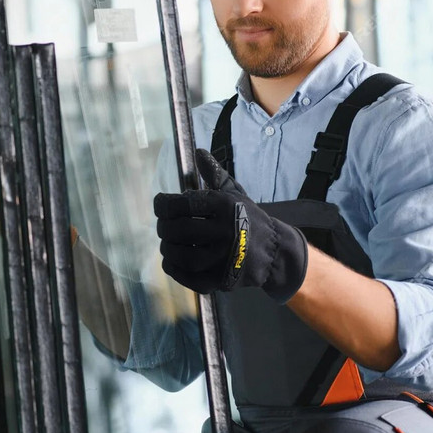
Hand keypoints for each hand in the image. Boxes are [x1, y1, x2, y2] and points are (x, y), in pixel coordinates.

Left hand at [153, 149, 307, 302]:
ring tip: (168, 242)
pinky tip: (172, 259)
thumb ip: (214, 175)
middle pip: (178, 230)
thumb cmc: (248, 218)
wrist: (273, 252)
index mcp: (225, 207)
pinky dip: (173, 269)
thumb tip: (199, 152)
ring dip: (167, 248)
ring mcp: (223, 259)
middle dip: (164, 227)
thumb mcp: (234, 194)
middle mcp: (225, 232)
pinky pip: (188, 277)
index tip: (160, 204)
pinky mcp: (221, 280)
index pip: (183, 204)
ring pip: (181, 255)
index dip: (163, 204)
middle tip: (164, 226)